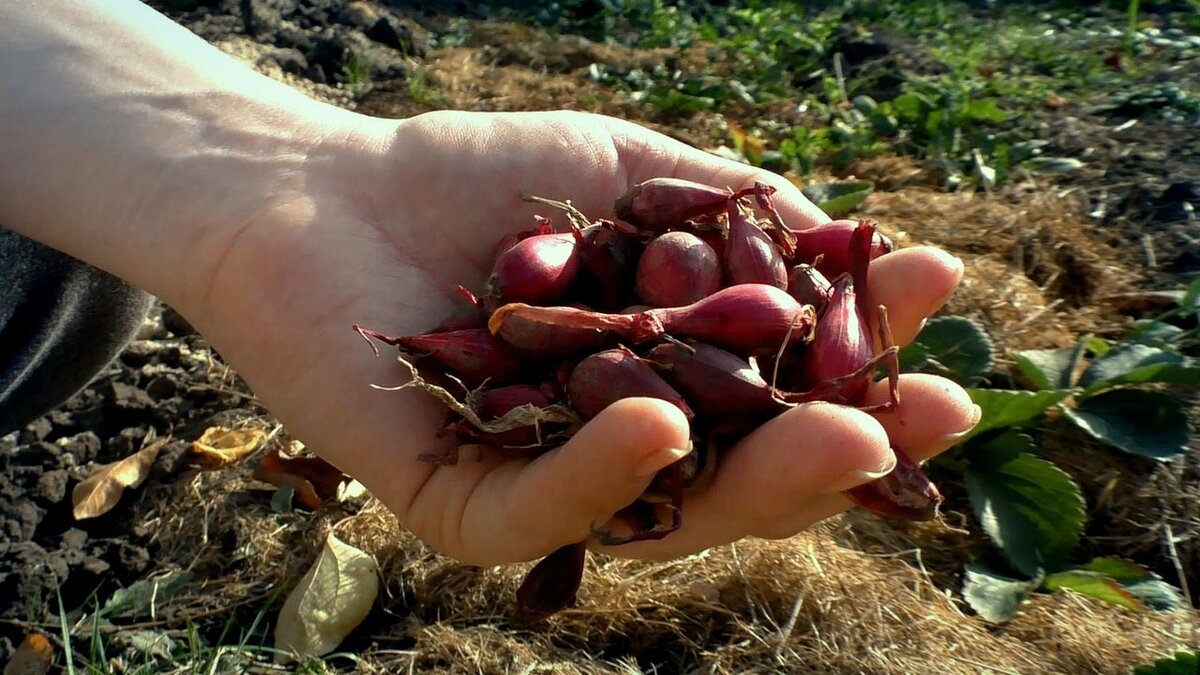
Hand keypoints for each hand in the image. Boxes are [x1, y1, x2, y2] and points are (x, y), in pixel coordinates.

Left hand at [181, 109, 977, 565]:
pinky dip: (603, 469)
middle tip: (929, 413)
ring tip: (843, 436)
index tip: (943, 304)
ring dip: (758, 480)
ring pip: (664, 511)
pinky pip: (542, 508)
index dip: (866, 357)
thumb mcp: (634, 176)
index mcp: (669, 378)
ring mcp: (545, 482)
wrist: (319, 185)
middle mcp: (620, 444)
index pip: (784, 391)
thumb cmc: (480, 177)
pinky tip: (661, 422)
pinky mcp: (459, 504)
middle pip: (745, 474)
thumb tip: (863, 254)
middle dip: (841, 447)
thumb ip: (739, 218)